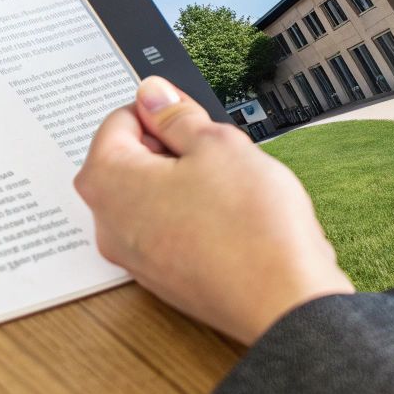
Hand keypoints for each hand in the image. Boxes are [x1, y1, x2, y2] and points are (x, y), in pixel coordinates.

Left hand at [74, 77, 351, 342]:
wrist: (283, 299)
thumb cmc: (250, 225)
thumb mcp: (217, 144)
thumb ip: (176, 115)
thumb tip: (153, 95)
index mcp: (110, 183)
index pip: (118, 122)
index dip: (161, 110)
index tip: (191, 113)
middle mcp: (110, 225)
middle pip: (131, 162)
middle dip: (172, 148)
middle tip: (215, 150)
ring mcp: (135, 258)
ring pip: (152, 197)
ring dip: (185, 182)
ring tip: (229, 186)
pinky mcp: (164, 279)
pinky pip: (169, 231)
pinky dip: (193, 216)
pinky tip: (231, 218)